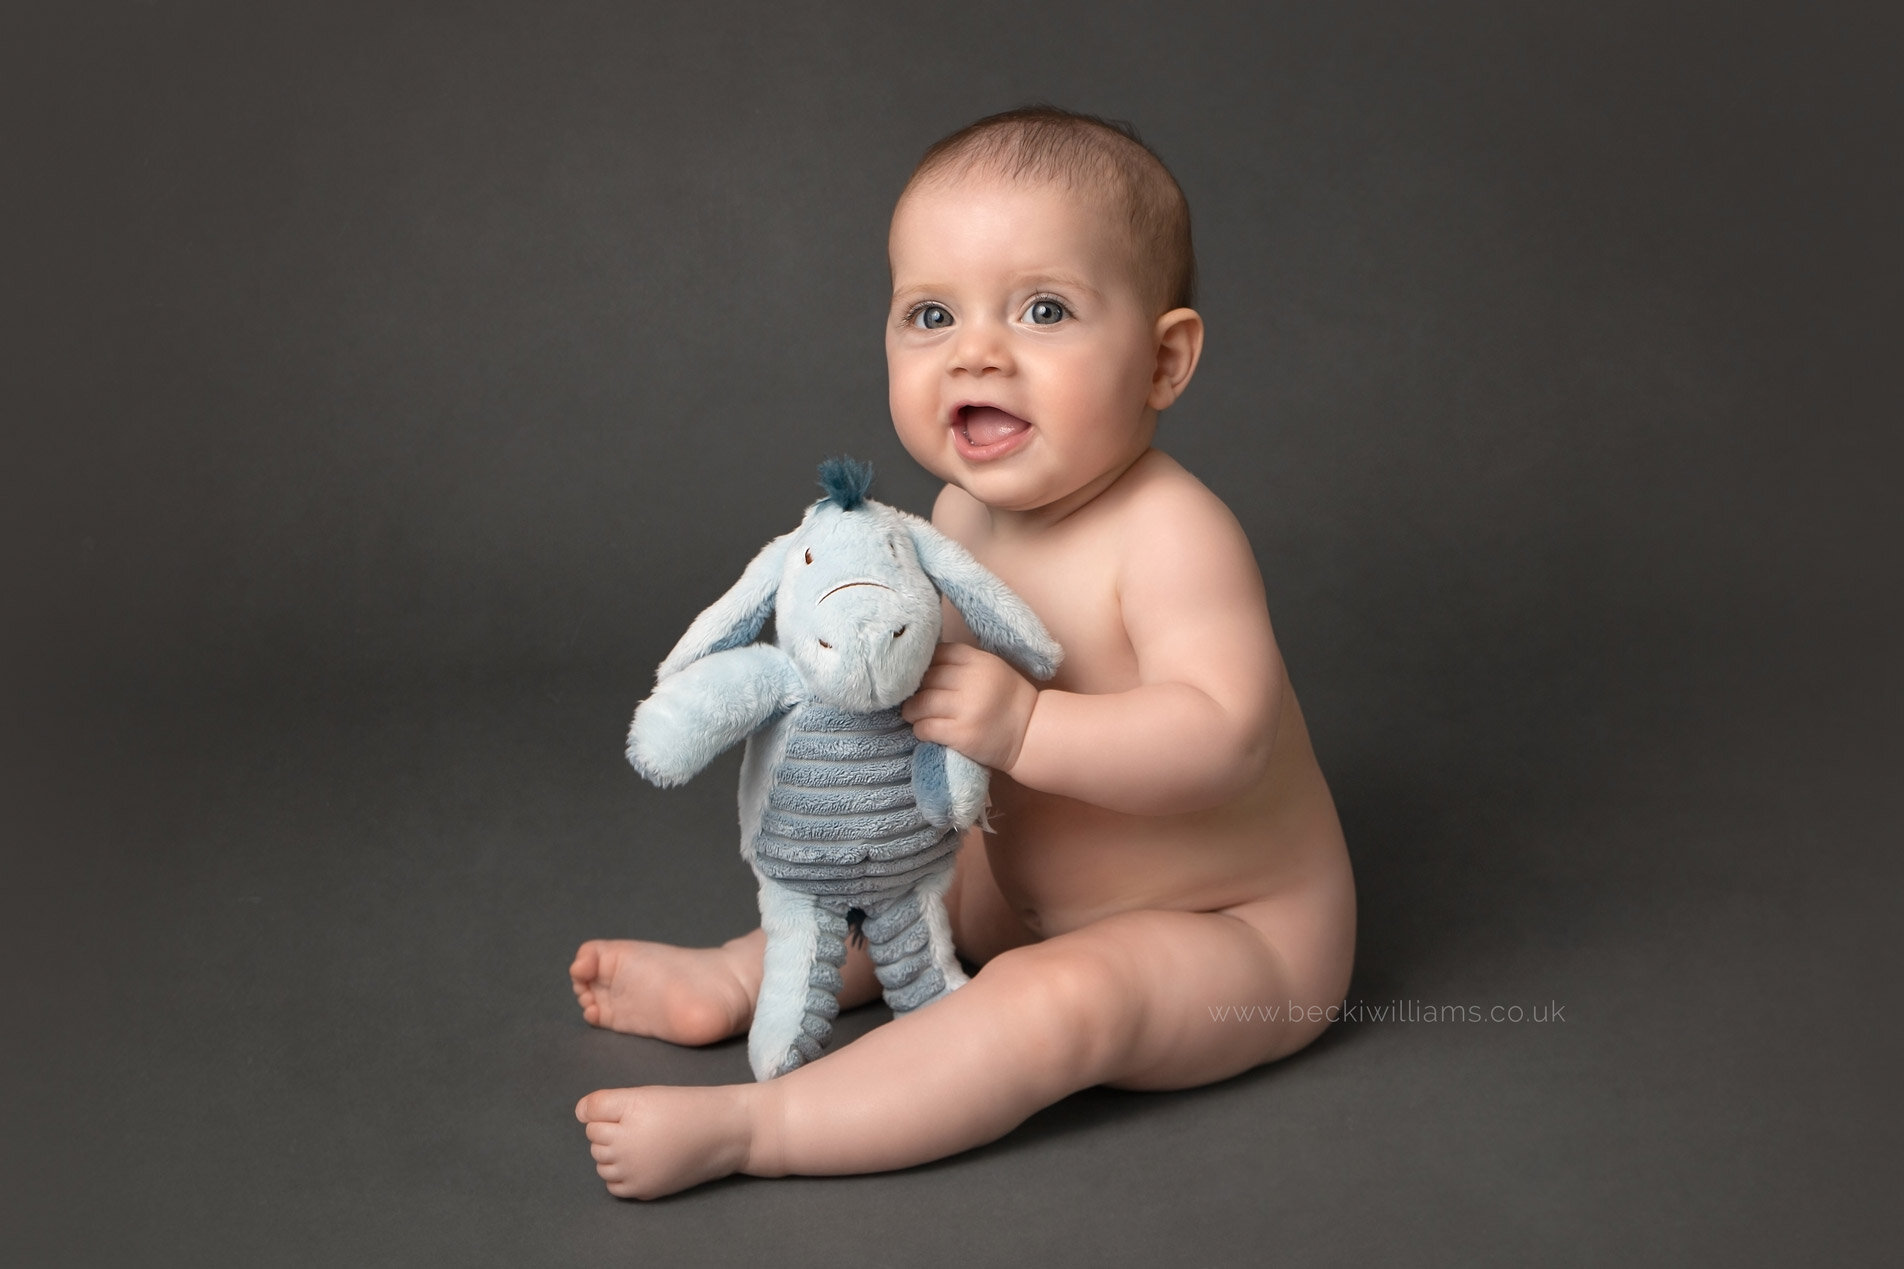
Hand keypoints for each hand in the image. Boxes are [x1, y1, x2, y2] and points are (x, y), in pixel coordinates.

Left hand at [901, 642, 1038, 771]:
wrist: (1030, 734)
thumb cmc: (1007, 701)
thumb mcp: (991, 670)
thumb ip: (962, 664)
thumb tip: (920, 665)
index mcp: (980, 661)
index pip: (938, 653)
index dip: (924, 665)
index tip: (919, 676)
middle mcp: (973, 681)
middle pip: (926, 678)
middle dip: (914, 689)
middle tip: (911, 697)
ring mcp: (967, 709)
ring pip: (920, 703)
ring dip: (912, 711)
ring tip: (915, 715)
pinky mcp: (961, 734)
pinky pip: (925, 728)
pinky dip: (920, 729)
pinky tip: (926, 730)